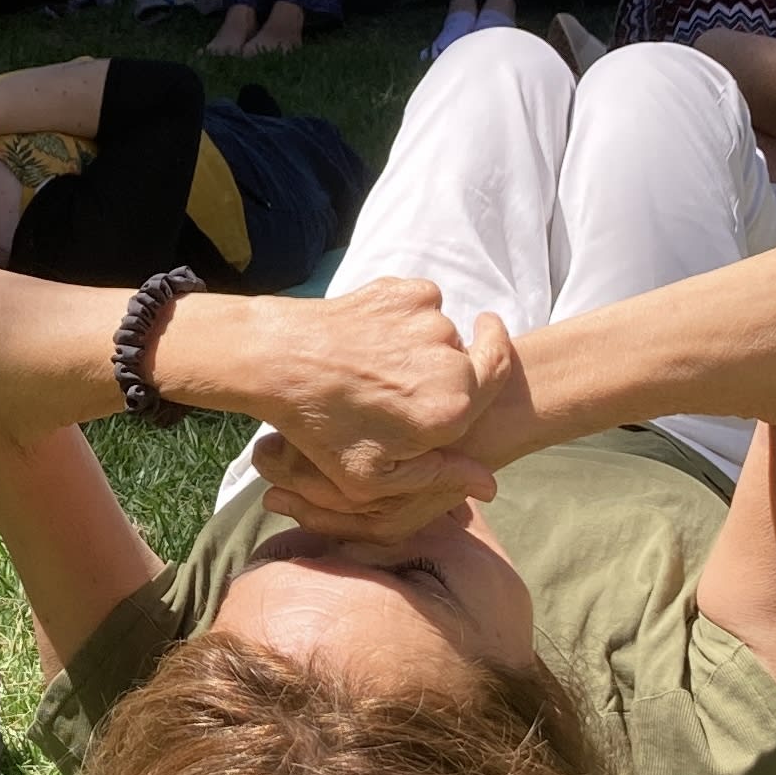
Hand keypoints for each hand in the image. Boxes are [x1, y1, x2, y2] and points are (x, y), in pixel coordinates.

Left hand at [251, 296, 515, 533]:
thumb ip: (437, 477)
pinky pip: (420, 304)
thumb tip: (489, 484)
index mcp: (452, 407)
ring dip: (420, 346)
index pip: (500, 376)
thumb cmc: (319, 425)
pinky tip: (369, 338)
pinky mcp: (402, 291)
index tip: (486, 357)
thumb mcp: (372, 476)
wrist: (275, 359)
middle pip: (468, 359)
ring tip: (375, 364)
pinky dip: (404, 318)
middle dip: (446, 370)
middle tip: (401, 382)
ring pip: (440, 332)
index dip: (495, 366)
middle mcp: (449, 358)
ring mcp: (427, 318)